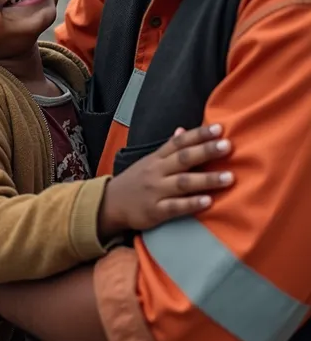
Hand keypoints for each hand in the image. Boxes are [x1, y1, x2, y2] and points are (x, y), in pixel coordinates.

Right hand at [98, 124, 232, 235]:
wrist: (110, 203)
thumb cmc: (136, 181)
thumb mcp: (149, 161)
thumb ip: (168, 148)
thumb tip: (183, 130)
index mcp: (157, 158)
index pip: (179, 142)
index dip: (199, 134)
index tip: (219, 128)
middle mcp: (157, 171)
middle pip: (183, 159)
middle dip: (206, 151)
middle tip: (227, 146)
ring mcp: (155, 191)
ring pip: (183, 183)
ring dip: (206, 179)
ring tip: (229, 177)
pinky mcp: (155, 211)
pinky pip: (175, 207)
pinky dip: (191, 204)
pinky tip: (208, 202)